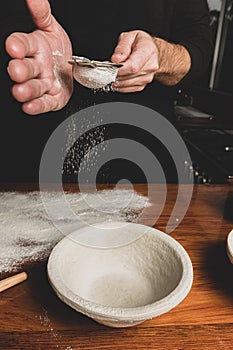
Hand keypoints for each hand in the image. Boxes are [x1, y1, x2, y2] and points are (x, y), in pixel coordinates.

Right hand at [5, 0, 72, 114]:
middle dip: (21, 70)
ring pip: (33, 87)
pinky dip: (37, 106)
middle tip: (16, 70)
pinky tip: (30, 106)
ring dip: (26, 90)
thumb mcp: (51, 28)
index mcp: (34, 47)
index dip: (18, 46)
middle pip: (26, 68)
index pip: (22, 44)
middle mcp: (36, 67)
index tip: (14, 47)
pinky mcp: (51, 99)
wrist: (71, 69)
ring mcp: (43, 84)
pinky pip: (44, 103)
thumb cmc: (58, 50)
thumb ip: (42, 13)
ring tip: (20, 92)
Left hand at [111, 30, 158, 92]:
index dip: (119, 69)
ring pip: (127, 84)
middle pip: (129, 76)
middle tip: (107, 68)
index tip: (110, 66)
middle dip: (115, 74)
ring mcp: (147, 77)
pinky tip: (116, 79)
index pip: (133, 66)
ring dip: (116, 80)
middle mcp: (150, 66)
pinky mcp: (142, 85)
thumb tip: (116, 59)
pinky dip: (119, 85)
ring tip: (111, 72)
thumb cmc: (140, 43)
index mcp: (148, 51)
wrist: (151, 51)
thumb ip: (122, 47)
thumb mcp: (130, 37)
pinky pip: (128, 89)